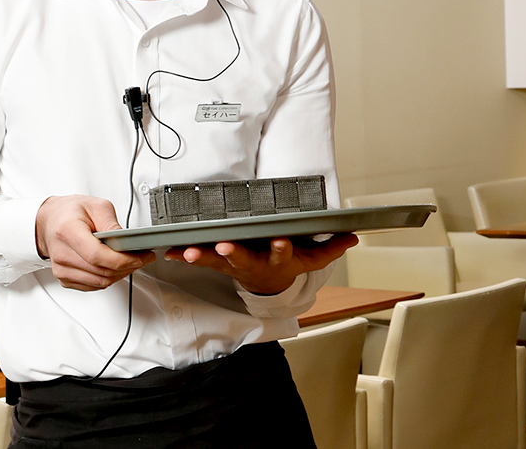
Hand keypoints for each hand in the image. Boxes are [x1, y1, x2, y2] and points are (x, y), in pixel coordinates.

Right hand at [36, 195, 154, 291]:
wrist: (50, 221)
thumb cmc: (70, 212)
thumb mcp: (96, 205)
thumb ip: (111, 222)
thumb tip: (126, 239)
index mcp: (67, 231)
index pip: (97, 255)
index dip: (122, 260)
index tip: (139, 257)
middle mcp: (61, 253)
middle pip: (101, 271)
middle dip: (128, 267)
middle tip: (142, 257)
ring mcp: (61, 269)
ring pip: (100, 282)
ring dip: (120, 274)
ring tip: (131, 261)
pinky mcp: (65, 279)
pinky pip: (93, 285)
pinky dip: (109, 278)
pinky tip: (115, 267)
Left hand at [164, 233, 358, 294]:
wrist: (268, 286)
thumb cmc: (287, 264)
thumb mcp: (311, 259)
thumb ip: (330, 248)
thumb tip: (353, 237)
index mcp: (276, 258)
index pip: (282, 252)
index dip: (282, 248)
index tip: (281, 241)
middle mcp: (253, 262)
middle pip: (244, 258)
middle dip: (234, 253)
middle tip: (225, 247)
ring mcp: (233, 264)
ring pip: (217, 261)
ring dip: (202, 257)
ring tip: (190, 252)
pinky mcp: (217, 262)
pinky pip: (199, 259)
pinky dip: (185, 255)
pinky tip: (172, 252)